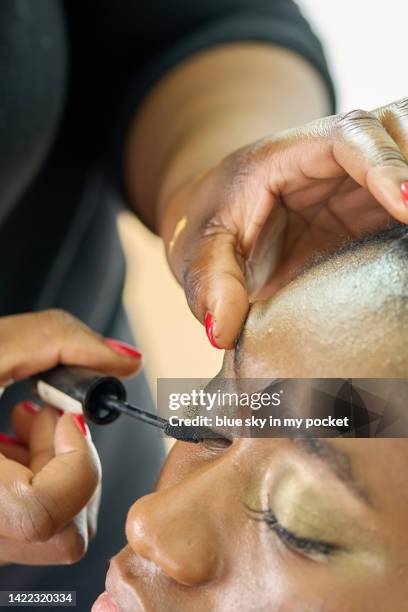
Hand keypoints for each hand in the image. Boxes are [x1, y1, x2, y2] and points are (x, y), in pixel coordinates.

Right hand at [0, 309, 141, 564]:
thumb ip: (58, 339)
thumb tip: (126, 362)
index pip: (42, 513)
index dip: (73, 463)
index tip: (65, 418)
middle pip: (64, 534)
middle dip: (72, 468)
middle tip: (44, 419)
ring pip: (54, 533)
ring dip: (55, 471)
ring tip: (21, 423)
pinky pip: (33, 525)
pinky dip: (38, 479)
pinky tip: (9, 441)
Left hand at [161, 98, 407, 348]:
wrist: (223, 227)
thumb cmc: (212, 227)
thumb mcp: (199, 252)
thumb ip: (209, 282)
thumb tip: (220, 331)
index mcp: (290, 155)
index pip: (350, 136)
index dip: (385, 162)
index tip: (407, 204)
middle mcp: (333, 160)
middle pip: (399, 132)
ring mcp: (360, 182)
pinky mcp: (375, 209)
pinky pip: (407, 201)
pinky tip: (407, 236)